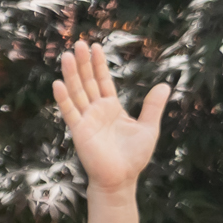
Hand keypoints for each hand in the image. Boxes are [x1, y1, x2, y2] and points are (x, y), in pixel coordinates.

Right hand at [54, 41, 171, 195]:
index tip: (95, 46)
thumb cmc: (134, 157)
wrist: (121, 179)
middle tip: (78, 43)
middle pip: (88, 82)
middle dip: (83, 63)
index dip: (99, 64)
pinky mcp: (79, 132)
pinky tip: (58, 84)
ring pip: (77, 92)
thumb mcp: (149, 127)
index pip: (103, 81)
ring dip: (71, 74)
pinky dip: (63, 99)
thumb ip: (153, 106)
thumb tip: (165, 85)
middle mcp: (96, 111)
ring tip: (66, 55)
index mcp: (112, 108)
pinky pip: (70, 112)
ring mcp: (86, 120)